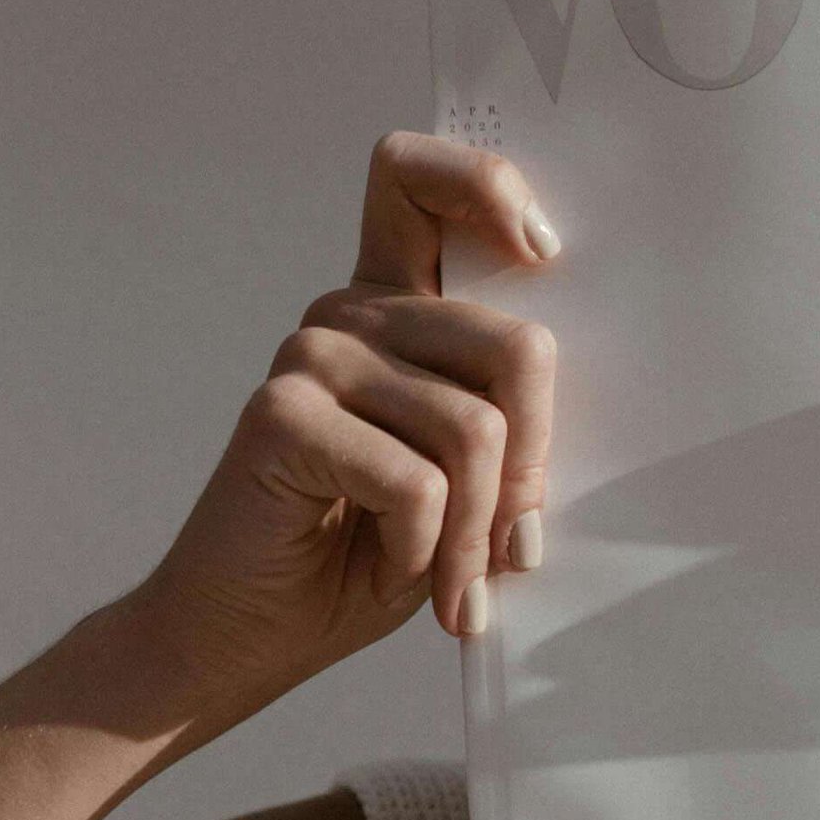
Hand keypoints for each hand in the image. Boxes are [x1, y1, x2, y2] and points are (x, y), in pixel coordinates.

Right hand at [128, 134, 560, 718]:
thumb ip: (506, 430)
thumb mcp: (463, 487)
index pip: (424, 180)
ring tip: (462, 588)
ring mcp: (311, 354)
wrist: (248, 639)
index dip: (489, 188)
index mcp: (395, 304)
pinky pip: (415, 481)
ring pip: (473, 429)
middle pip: (512, 345)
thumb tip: (572, 430)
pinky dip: (426, 548)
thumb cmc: (365, 558)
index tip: (543, 252)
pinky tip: (392, 567)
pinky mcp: (283, 413)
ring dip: (479, 533)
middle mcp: (350, 312)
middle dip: (535, 465)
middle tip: (518, 545)